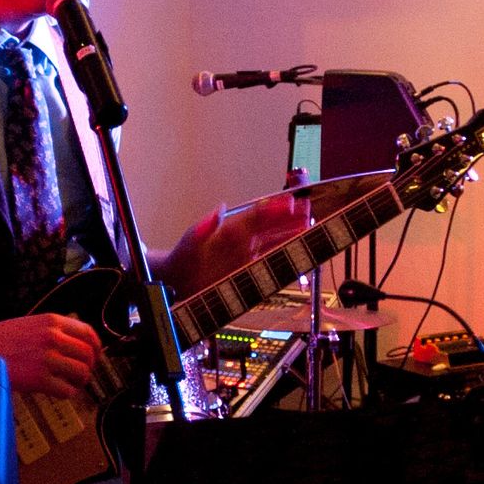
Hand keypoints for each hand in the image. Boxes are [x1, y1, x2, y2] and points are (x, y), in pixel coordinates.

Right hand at [0, 312, 101, 401]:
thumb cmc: (1, 339)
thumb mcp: (31, 324)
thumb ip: (54, 330)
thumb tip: (77, 344)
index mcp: (52, 322)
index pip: (88, 333)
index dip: (96, 346)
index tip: (95, 354)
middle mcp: (52, 338)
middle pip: (88, 354)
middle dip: (88, 366)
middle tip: (81, 373)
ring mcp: (46, 359)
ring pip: (81, 373)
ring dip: (79, 381)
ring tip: (70, 383)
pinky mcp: (39, 379)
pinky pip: (67, 391)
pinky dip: (67, 393)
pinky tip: (58, 390)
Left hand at [162, 190, 309, 293]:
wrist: (174, 281)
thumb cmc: (180, 261)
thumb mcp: (189, 245)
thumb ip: (202, 229)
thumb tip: (217, 211)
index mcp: (230, 230)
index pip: (257, 215)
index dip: (275, 208)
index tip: (291, 202)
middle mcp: (241, 241)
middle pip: (270, 225)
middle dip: (290, 217)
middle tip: (309, 209)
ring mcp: (245, 255)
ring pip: (274, 241)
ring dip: (291, 234)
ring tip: (309, 226)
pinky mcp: (247, 271)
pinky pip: (270, 260)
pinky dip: (284, 255)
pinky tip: (296, 252)